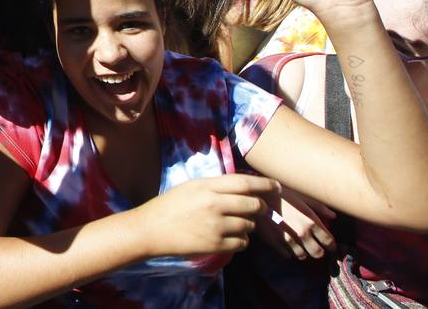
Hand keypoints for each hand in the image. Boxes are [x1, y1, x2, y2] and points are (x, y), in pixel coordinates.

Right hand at [134, 175, 279, 257]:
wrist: (150, 230)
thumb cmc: (169, 205)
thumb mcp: (191, 187)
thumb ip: (215, 186)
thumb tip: (243, 187)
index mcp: (207, 187)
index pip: (244, 183)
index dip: (265, 184)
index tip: (276, 185)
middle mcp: (214, 205)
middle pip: (253, 205)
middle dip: (261, 207)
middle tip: (260, 208)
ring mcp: (216, 226)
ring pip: (249, 225)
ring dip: (248, 225)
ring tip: (234, 224)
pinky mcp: (215, 245)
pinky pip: (242, 243)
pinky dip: (241, 240)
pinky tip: (229, 237)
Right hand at [254, 190, 336, 260]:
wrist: (256, 196)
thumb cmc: (281, 194)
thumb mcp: (302, 197)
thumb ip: (319, 207)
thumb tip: (334, 216)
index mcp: (311, 221)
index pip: (328, 241)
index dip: (330, 245)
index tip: (329, 245)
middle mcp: (302, 233)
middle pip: (317, 253)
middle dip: (318, 251)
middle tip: (315, 247)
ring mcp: (288, 240)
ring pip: (302, 256)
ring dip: (303, 252)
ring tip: (299, 246)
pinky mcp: (275, 244)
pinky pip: (287, 255)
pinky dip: (288, 251)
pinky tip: (286, 244)